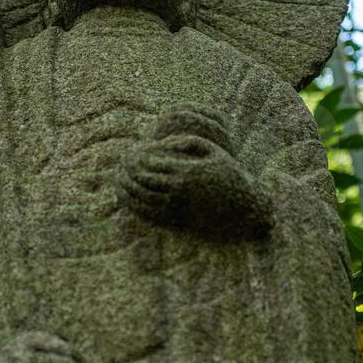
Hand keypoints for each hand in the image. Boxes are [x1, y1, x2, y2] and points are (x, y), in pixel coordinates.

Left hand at [118, 103, 271, 236]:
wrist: (245, 208)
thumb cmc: (230, 176)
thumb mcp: (215, 152)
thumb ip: (190, 142)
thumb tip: (166, 141)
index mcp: (187, 172)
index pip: (153, 163)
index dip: (137, 157)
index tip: (129, 153)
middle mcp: (181, 192)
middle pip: (144, 180)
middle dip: (128, 172)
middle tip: (118, 166)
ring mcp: (179, 208)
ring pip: (143, 199)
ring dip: (127, 190)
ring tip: (118, 181)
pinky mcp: (178, 222)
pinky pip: (150, 216)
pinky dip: (136, 207)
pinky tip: (128, 200)